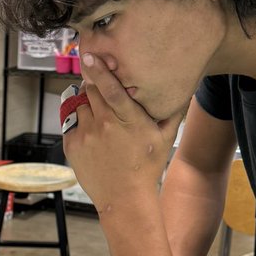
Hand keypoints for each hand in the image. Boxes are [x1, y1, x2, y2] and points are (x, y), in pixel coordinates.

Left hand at [64, 54, 185, 210]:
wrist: (124, 199)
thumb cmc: (147, 167)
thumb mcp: (166, 137)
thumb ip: (173, 109)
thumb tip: (184, 86)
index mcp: (128, 119)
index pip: (111, 87)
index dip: (100, 69)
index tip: (91, 56)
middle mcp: (105, 124)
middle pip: (91, 89)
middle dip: (95, 86)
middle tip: (102, 91)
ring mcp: (86, 134)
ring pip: (80, 104)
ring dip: (87, 104)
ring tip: (99, 115)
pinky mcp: (71, 144)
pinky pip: (71, 121)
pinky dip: (79, 122)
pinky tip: (92, 133)